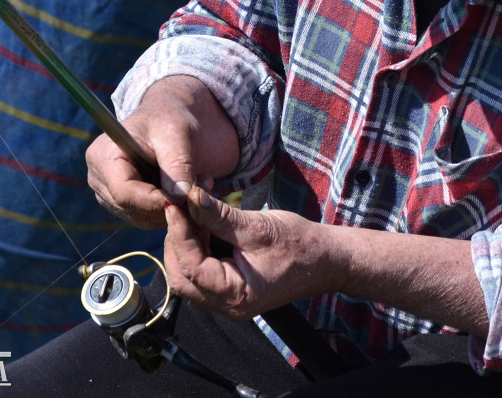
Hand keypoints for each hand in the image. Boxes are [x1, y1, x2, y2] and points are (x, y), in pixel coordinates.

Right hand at [86, 76, 238, 228]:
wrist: (170, 120)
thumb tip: (180, 197)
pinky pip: (147, 219)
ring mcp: (109, 193)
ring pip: (141, 218)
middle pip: (131, 209)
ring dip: (172, 209)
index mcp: (104, 155)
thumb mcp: (177, 134)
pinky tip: (187, 192)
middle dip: (167, 205)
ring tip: (200, 185)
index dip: (154, 201)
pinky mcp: (124, 204)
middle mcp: (99, 178)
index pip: (123, 192)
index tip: (184, 200)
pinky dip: (170, 211)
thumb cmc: (170, 119)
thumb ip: (178, 165)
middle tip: (202, 190)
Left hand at [163, 187, 337, 319]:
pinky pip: (201, 267)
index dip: (179, 232)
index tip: (174, 203)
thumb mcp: (257, 227)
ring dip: (186, 238)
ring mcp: (226, 298)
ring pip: (188, 271)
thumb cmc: (299, 245)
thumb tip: (189, 196)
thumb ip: (218, 215)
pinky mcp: (229, 286)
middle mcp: (226, 304)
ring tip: (195, 207)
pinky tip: (204, 219)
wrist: (326, 260)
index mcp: (234, 295)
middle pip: (181, 274)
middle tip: (183, 205)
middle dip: (178, 238)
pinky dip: (198, 243)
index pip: (190, 266)